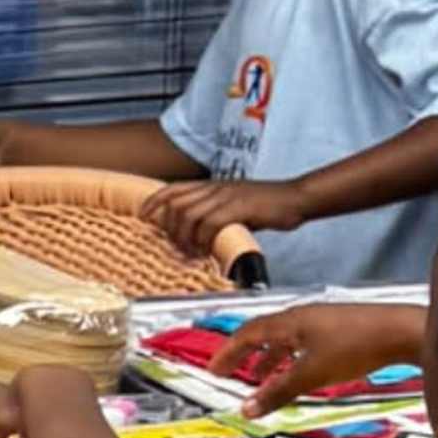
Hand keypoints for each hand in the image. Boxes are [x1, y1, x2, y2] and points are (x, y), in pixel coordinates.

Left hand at [148, 177, 289, 264]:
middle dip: (168, 226)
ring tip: (190, 252)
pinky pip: (211, 223)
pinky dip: (203, 239)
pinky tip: (206, 250)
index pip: (173, 188)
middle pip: (176, 202)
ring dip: (185, 236)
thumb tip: (200, 235)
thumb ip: (216, 216)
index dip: (154, 200)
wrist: (294, 198)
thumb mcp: (235, 206)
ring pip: (189, 213)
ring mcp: (226, 196)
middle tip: (173, 246)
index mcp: (212, 185)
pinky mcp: (239, 207)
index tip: (142, 215)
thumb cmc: (267, 204)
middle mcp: (215, 187)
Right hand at [217, 298, 421, 410]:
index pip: (247, 333)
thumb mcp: (311, 374)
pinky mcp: (340, 330)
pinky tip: (299, 376)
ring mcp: (322, 322)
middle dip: (245, 355)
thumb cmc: (355, 346)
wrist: (400, 333)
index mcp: (289, 322)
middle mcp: (302, 317)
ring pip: (286, 340)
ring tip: (262, 381)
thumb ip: (278, 392)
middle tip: (230, 373)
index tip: (214, 369)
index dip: (228, 352)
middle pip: (264, 334)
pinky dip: (292, 361)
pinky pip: (304, 345)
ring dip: (269, 360)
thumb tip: (246, 408)